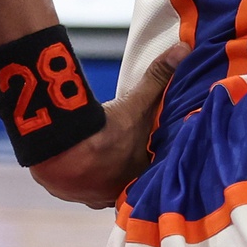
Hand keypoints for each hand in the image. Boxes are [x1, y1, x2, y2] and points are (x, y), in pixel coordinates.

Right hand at [30, 43, 187, 209]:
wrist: (62, 148)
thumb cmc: (107, 131)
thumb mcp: (137, 102)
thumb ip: (159, 77)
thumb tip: (184, 50)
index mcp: (142, 177)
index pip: (154, 174)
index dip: (152, 162)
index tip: (148, 151)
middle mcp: (118, 194)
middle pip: (127, 184)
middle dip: (127, 171)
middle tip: (124, 155)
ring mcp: (90, 197)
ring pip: (101, 190)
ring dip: (101, 177)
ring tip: (101, 161)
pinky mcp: (65, 194)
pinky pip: (76, 189)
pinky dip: (77, 178)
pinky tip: (77, 165)